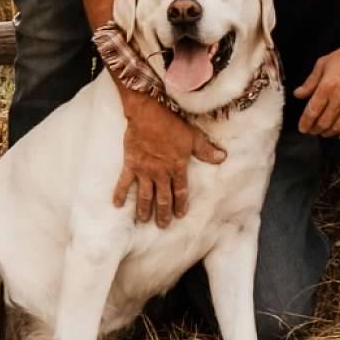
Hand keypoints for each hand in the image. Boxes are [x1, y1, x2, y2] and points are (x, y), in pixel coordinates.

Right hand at [112, 90, 225, 226]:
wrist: (149, 113)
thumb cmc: (172, 124)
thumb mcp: (193, 137)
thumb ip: (206, 150)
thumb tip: (222, 158)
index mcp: (177, 167)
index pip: (180, 191)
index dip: (181, 204)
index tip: (180, 215)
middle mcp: (161, 173)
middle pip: (162, 198)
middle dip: (163, 213)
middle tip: (162, 225)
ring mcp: (144, 171)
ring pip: (144, 195)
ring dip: (144, 209)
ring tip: (143, 220)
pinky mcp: (130, 165)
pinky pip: (124, 183)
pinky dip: (120, 194)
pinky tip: (117, 205)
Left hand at [294, 30, 339, 139]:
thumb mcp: (323, 64)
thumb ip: (310, 82)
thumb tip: (298, 94)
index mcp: (327, 87)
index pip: (312, 112)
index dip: (305, 123)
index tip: (302, 128)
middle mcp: (339, 99)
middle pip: (323, 123)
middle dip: (314, 130)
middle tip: (311, 130)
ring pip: (337, 128)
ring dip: (328, 133)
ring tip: (323, 132)